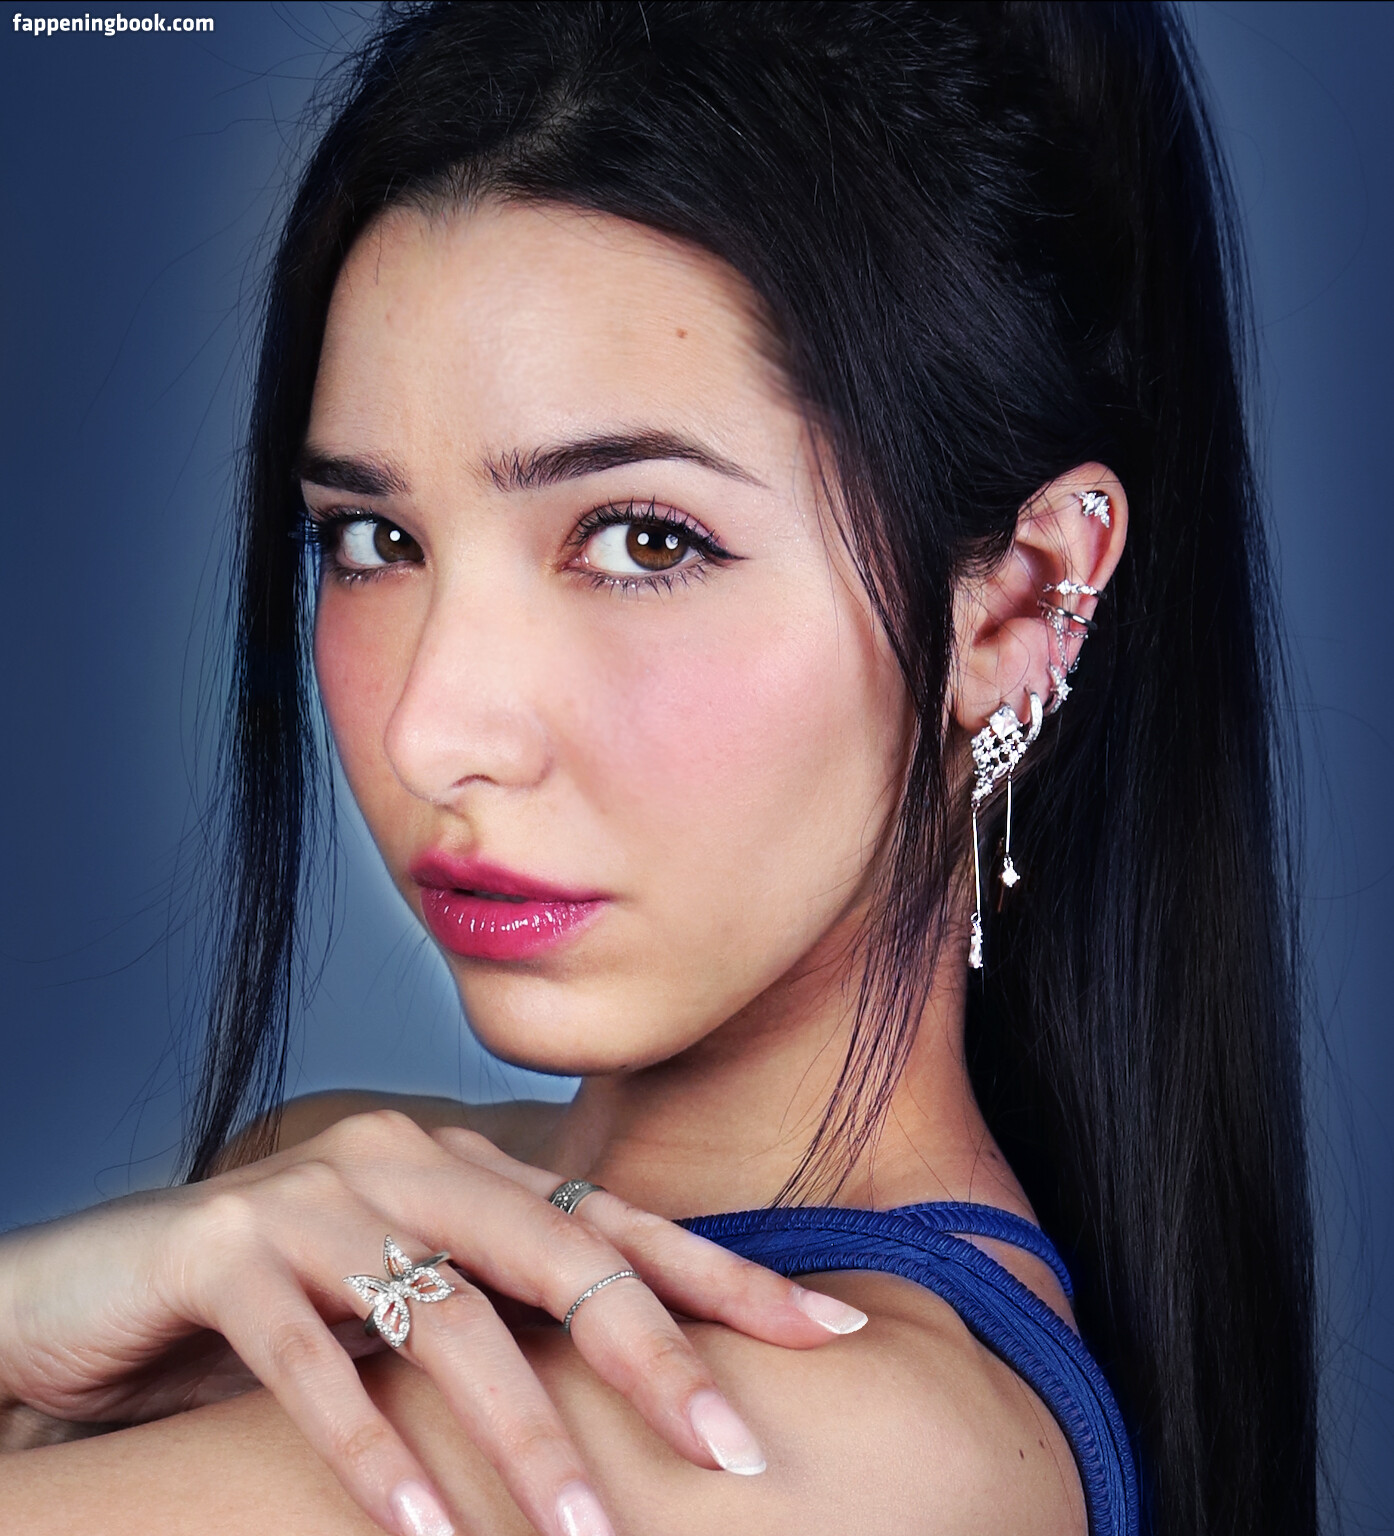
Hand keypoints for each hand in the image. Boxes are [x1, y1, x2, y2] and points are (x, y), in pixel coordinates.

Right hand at [0, 1110, 865, 1535]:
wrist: (100, 1283)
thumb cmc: (281, 1299)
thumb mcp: (412, 1291)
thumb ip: (508, 1306)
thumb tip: (647, 1379)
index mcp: (467, 1167)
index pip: (619, 1223)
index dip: (727, 1277)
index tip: (833, 1329)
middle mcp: (406, 1162)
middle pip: (560, 1256)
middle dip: (655, 1356)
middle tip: (736, 1450)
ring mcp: (313, 1199)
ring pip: (448, 1319)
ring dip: (524, 1438)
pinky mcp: (221, 1253)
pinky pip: (311, 1363)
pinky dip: (372, 1456)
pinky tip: (426, 1534)